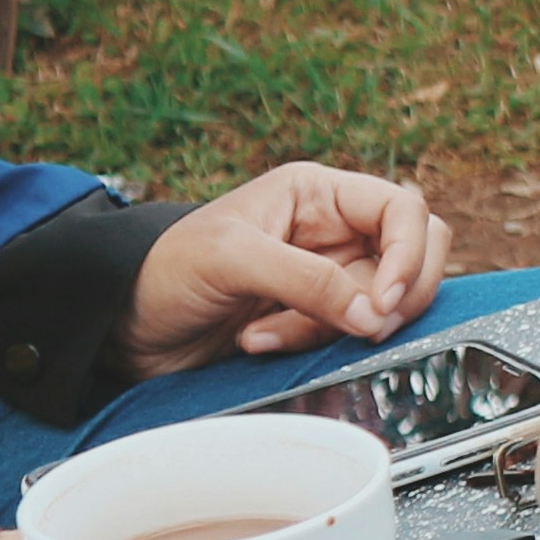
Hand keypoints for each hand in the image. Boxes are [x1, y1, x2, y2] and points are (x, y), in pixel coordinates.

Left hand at [119, 160, 441, 373]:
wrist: (123, 328)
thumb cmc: (163, 271)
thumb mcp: (232, 259)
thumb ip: (308, 281)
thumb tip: (376, 315)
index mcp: (318, 193)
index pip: (403, 209)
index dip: (410, 253)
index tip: (385, 302)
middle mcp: (334, 230)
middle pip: (416, 255)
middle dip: (391, 297)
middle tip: (358, 327)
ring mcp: (329, 277)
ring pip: (383, 304)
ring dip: (334, 328)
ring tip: (268, 334)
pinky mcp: (316, 320)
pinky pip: (348, 335)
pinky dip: (313, 346)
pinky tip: (259, 342)